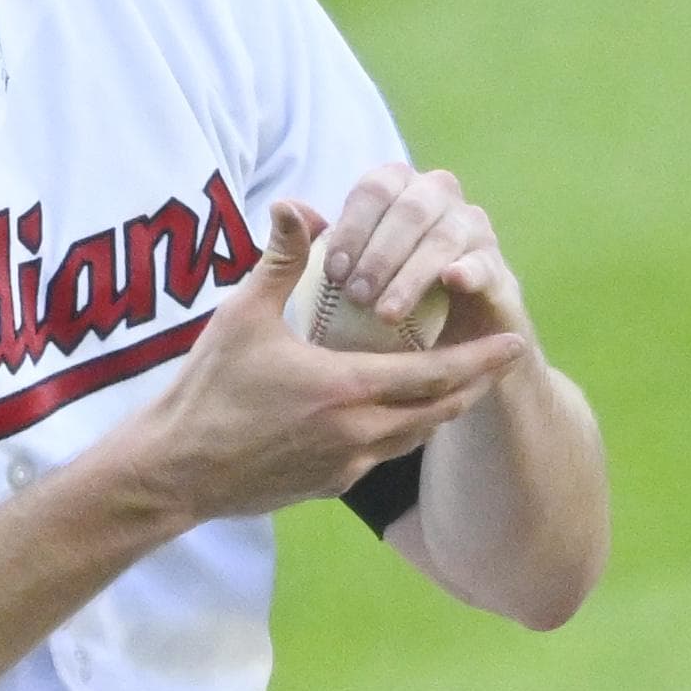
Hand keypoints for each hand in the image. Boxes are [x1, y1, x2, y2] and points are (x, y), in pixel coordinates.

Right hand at [113, 202, 528, 523]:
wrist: (175, 471)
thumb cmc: (206, 390)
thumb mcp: (242, 316)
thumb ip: (280, 260)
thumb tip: (296, 204)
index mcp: (344, 388)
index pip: (434, 373)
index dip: (479, 357)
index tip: (515, 339)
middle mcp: (358, 433)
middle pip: (440, 409)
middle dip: (477, 382)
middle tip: (506, 357)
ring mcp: (346, 465)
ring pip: (417, 436)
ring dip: (445, 408)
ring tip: (466, 383)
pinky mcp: (330, 486)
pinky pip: (384, 455)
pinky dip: (406, 431)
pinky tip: (405, 414)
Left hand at [316, 163, 537, 354]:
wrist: (444, 347)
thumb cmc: (380, 298)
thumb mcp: (343, 273)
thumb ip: (312, 243)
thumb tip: (282, 207)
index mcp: (399, 189)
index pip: (375, 187)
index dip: (353, 225)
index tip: (333, 272)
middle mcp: (439, 198)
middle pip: (411, 207)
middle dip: (379, 252)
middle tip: (355, 296)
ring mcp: (473, 230)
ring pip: (445, 235)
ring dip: (412, 273)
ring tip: (385, 312)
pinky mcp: (499, 269)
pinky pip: (485, 262)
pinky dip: (468, 270)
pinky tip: (451, 282)